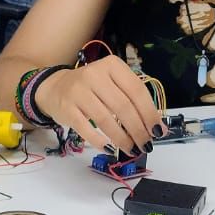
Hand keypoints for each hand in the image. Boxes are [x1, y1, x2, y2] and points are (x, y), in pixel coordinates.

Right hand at [34, 57, 163, 155]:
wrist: (55, 87)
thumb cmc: (91, 88)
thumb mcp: (113, 85)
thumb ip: (135, 102)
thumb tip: (159, 127)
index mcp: (112, 65)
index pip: (137, 90)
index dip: (149, 113)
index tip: (158, 131)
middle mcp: (95, 74)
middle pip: (123, 106)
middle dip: (138, 130)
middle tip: (146, 144)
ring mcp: (78, 91)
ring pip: (106, 119)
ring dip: (122, 139)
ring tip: (132, 149)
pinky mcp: (66, 108)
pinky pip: (86, 129)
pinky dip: (100, 141)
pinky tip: (110, 148)